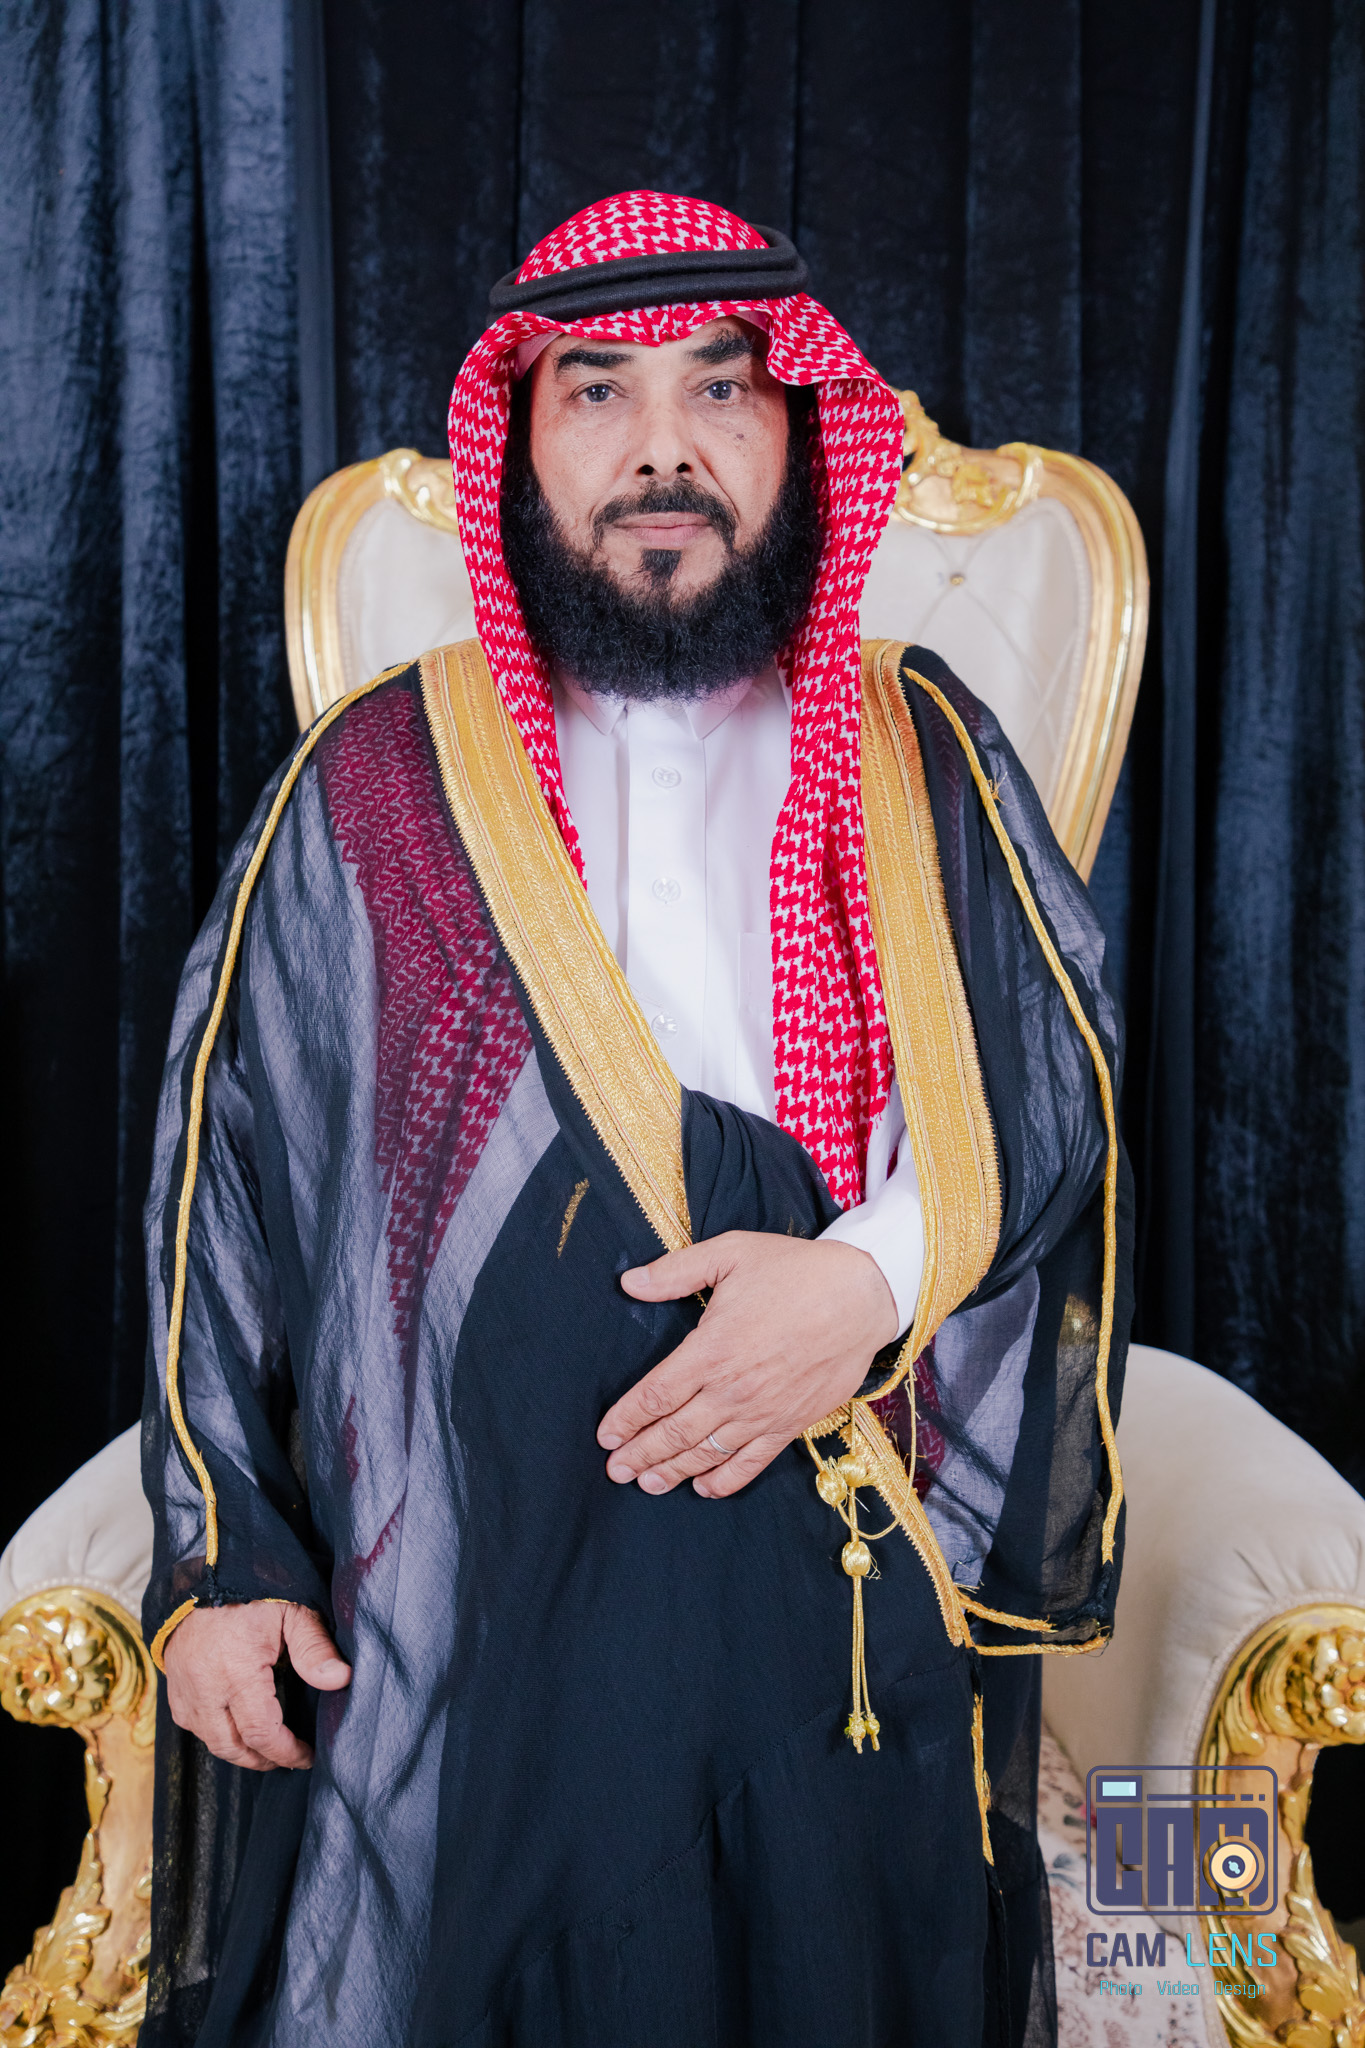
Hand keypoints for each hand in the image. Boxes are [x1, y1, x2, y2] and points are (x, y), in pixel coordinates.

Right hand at [162, 1600, 350, 1769]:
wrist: (203, 1574)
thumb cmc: (252, 1591)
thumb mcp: (292, 1611)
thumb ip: (314, 1648)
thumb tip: (340, 1680)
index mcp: (236, 1673)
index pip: (261, 1734)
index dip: (286, 1753)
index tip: (307, 1757)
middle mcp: (204, 1690)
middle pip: (233, 1747)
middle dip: (263, 1759)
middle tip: (288, 1758)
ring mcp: (185, 1691)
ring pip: (211, 1741)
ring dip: (239, 1750)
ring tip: (267, 1748)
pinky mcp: (174, 1687)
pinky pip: (193, 1725)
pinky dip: (217, 1734)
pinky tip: (237, 1728)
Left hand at [598, 1232, 897, 1497]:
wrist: (862, 1297)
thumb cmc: (795, 1271)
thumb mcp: (731, 1252)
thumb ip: (677, 1270)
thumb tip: (630, 1283)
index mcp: (712, 1349)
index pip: (656, 1395)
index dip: (626, 1418)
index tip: (605, 1434)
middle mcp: (733, 1389)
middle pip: (674, 1433)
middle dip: (640, 1454)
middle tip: (615, 1470)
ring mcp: (762, 1412)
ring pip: (707, 1453)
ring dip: (672, 1471)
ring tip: (646, 1483)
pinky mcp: (790, 1424)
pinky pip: (750, 1462)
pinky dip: (724, 1480)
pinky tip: (703, 1488)